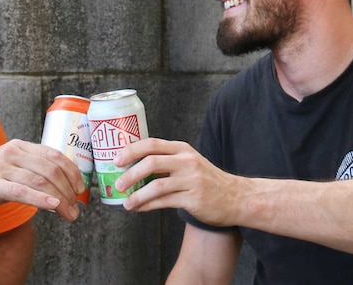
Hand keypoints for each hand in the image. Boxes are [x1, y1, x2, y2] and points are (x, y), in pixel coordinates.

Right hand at [0, 139, 85, 221]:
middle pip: (51, 169)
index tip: (80, 188)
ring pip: (40, 181)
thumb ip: (29, 170)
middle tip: (76, 208)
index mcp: (18, 146)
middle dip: (68, 190)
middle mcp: (11, 152)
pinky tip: (53, 206)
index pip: (53, 154)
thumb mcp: (7, 167)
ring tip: (69, 214)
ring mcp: (1, 167)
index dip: (72, 171)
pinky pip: (22, 191)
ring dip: (60, 199)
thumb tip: (58, 186)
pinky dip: (41, 199)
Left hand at [112, 138, 241, 224]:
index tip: (116, 160)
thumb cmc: (207, 180)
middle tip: (118, 184)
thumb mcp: (189, 163)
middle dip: (130, 174)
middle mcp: (187, 161)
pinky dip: (147, 205)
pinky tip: (139, 208)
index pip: (152, 144)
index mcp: (182, 149)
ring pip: (156, 185)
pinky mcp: (194, 199)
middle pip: (151, 162)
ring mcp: (191, 180)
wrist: (236, 197)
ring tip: (126, 203)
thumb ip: (166, 162)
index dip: (131, 150)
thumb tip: (133, 168)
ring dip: (137, 195)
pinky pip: (164, 202)